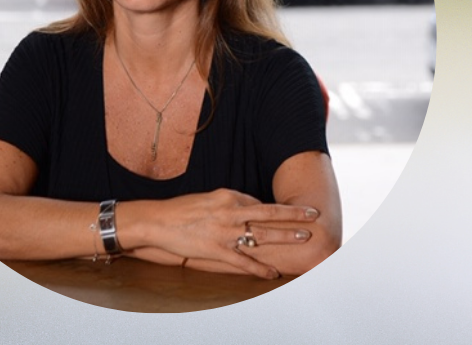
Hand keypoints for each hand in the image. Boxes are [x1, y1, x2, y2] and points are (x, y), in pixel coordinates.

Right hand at [119, 188, 320, 278]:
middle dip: (294, 215)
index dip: (276, 211)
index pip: (259, 203)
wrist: (157, 221)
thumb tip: (253, 207)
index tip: (294, 212)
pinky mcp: (216, 251)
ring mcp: (225, 233)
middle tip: (314, 215)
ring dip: (285, 237)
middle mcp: (231, 213)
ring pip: (262, 235)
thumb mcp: (212, 197)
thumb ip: (233, 202)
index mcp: (230, 197)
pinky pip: (243, 261)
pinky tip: (272, 275)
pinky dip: (259, 269)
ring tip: (304, 238)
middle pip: (270, 213)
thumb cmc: (184, 209)